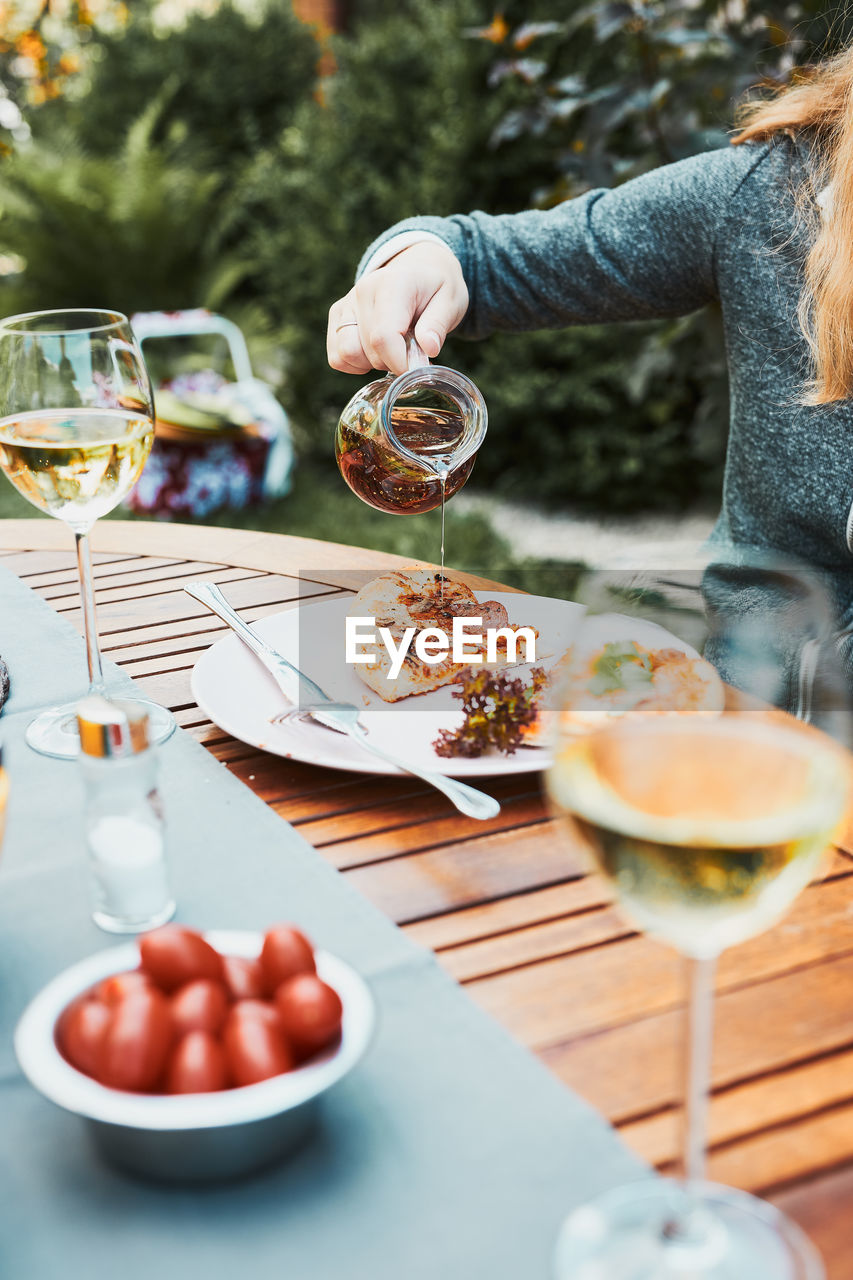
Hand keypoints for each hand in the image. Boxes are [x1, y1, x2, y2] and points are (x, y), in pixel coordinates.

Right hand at [327, 240, 468, 375]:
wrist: (419, 270)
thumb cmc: (435, 288)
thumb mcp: (451, 302)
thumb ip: (438, 325)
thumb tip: (428, 349)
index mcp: (392, 284)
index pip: (384, 337)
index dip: (400, 363)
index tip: (416, 370)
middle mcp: (363, 291)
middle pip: (370, 350)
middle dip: (393, 362)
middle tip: (411, 351)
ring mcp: (346, 303)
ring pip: (347, 354)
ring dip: (371, 363)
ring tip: (393, 349)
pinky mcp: (337, 315)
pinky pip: (337, 355)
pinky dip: (355, 363)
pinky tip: (375, 352)